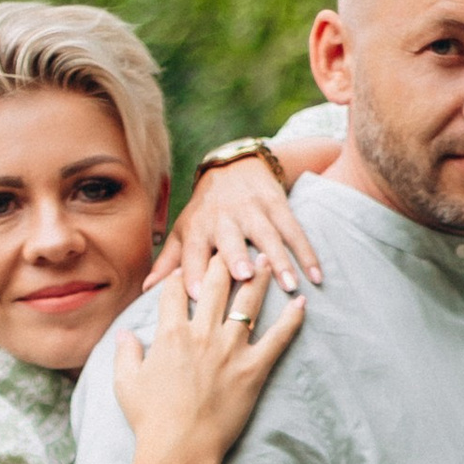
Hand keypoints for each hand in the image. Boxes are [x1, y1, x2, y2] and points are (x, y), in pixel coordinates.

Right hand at [111, 254, 302, 463]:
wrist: (180, 447)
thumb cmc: (150, 419)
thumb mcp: (126, 383)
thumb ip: (126, 353)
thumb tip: (126, 334)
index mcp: (170, 333)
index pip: (175, 290)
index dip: (181, 273)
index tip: (188, 264)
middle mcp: (202, 333)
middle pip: (216, 283)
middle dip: (224, 258)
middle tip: (234, 244)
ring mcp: (230, 349)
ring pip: (248, 302)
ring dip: (259, 276)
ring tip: (268, 258)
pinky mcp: (253, 369)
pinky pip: (278, 337)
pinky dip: (292, 319)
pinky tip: (302, 302)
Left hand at [151, 154, 323, 296]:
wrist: (235, 167)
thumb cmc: (205, 211)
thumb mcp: (183, 231)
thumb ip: (169, 261)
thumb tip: (146, 290)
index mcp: (198, 228)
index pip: (192, 252)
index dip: (192, 272)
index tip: (196, 296)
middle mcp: (224, 219)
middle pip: (231, 239)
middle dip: (237, 256)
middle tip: (244, 277)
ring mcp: (253, 211)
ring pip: (268, 236)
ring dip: (280, 260)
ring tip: (290, 285)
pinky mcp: (278, 206)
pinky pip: (294, 231)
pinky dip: (307, 253)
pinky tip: (317, 276)